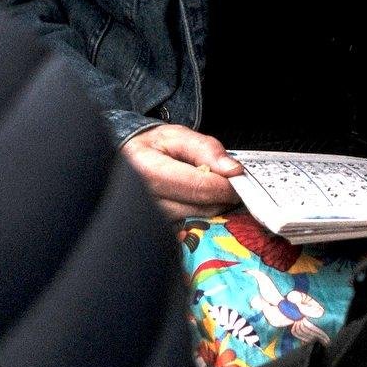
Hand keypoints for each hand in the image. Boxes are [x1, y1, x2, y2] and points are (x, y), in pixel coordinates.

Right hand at [120, 123, 241, 219]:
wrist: (128, 160)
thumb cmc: (152, 147)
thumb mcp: (178, 136)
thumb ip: (207, 149)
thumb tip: (233, 170)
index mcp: (149, 171)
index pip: (199, 187)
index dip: (225, 186)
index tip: (239, 181)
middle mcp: (144, 200)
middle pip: (200, 209)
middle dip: (220, 198)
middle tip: (227, 185)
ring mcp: (148, 219)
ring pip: (196, 222)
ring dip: (210, 208)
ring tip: (208, 190)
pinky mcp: (154, 230)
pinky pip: (187, 230)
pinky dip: (199, 218)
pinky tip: (198, 203)